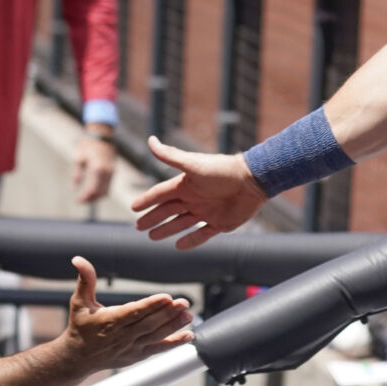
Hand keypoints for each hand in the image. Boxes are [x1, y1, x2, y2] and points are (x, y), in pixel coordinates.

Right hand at [59, 256, 192, 372]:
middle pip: (149, 324)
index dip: (151, 305)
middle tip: (184, 302)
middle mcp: (123, 336)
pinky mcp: (137, 355)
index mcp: (110, 320)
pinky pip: (158, 349)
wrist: (78, 358)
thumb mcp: (79, 301)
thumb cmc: (80, 326)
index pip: (134, 312)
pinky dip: (174, 343)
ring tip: (189, 314)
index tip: (167, 297)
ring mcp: (131, 347)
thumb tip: (78, 259)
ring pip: (156, 336)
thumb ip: (85, 279)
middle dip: (168, 313)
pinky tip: (189, 335)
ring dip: (174, 326)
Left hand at [71, 132, 116, 203]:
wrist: (101, 136)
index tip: (78, 201)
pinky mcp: (113, 171)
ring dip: (97, 197)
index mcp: (97, 168)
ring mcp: (111, 172)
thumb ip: (76, 175)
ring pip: (106, 191)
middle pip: (100, 193)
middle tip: (81, 201)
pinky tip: (93, 192)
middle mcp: (107, 172)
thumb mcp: (78, 159)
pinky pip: (108, 186)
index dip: (85, 197)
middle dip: (91, 199)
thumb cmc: (88, 146)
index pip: (92, 189)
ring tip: (86, 198)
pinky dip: (101, 192)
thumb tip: (74, 189)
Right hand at [131, 136, 267, 249]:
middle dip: (153, 218)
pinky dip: (191, 240)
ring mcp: (206, 212)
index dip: (147, 200)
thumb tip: (150, 140)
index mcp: (186, 184)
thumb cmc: (222, 170)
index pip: (160, 194)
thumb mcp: (193, 164)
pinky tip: (178, 246)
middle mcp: (194, 198)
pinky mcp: (220, 223)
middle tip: (138, 226)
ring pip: (181, 224)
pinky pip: (202, 234)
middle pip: (168, 211)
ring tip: (152, 237)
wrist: (253, 180)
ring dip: (167, 230)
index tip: (133, 208)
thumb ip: (170, 156)